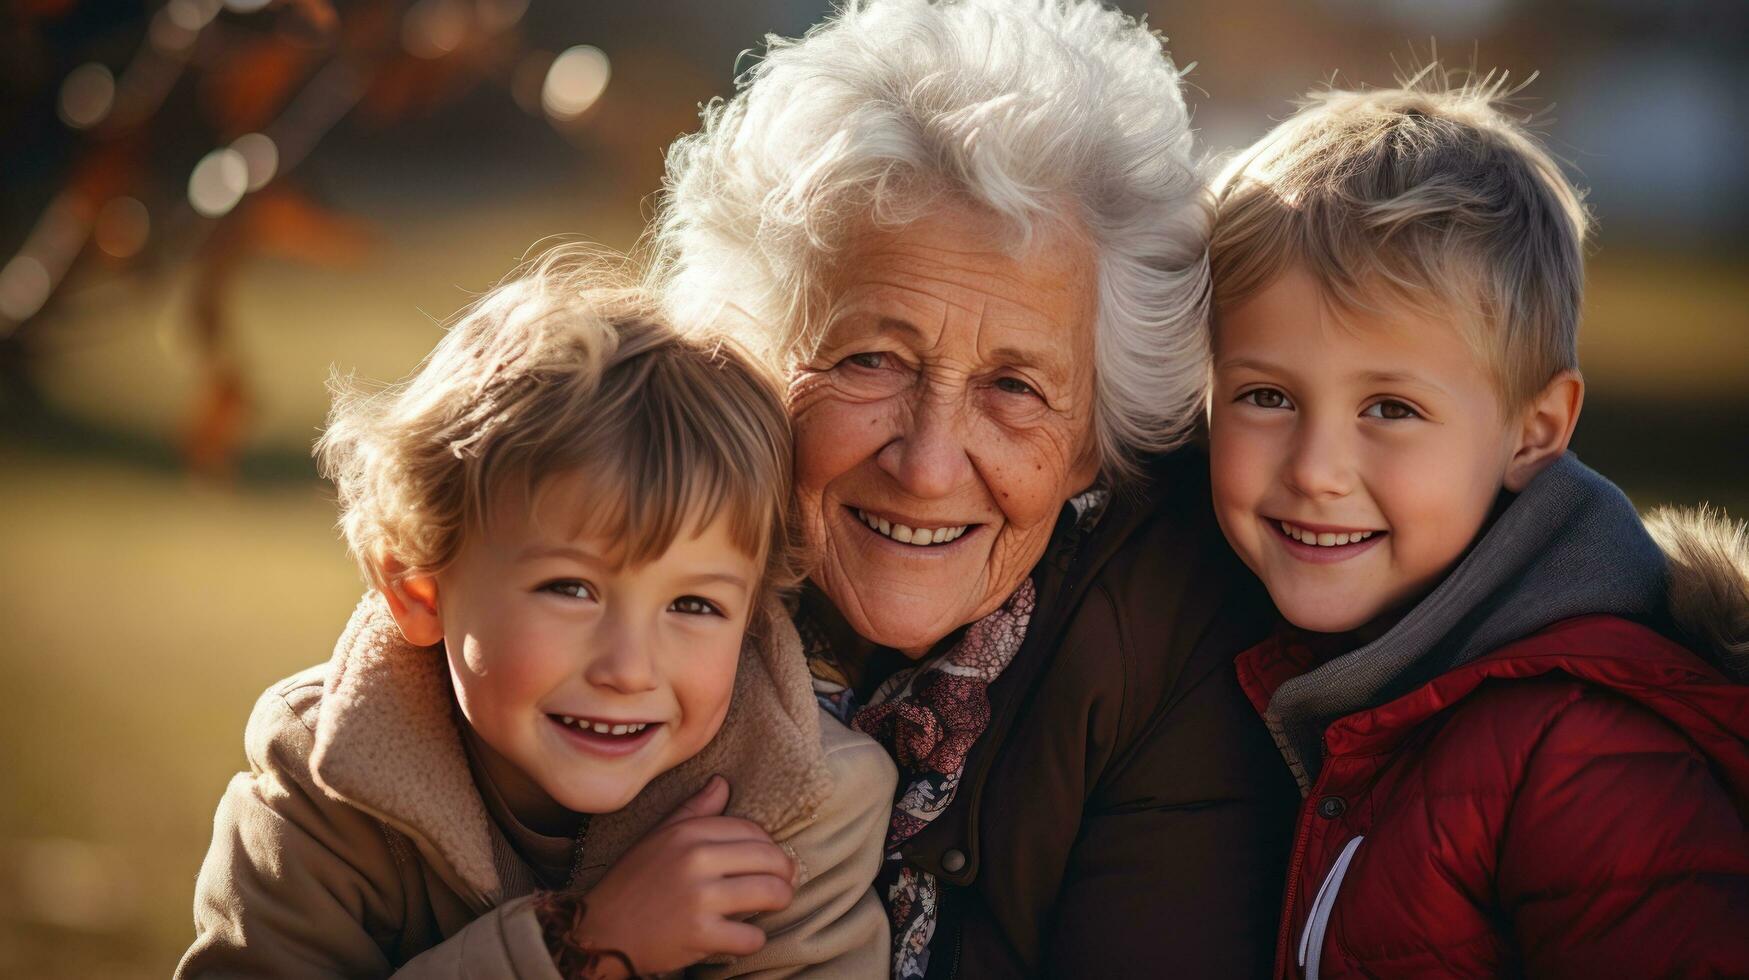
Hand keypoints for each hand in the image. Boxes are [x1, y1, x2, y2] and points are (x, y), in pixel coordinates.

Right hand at [573, 775, 796, 975]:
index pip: (753, 831)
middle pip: (769, 859)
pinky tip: (742, 936)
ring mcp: (699, 898)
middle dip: (785, 873)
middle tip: (784, 884)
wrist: (599, 931)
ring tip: (774, 905)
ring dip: (780, 902)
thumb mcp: (659, 837)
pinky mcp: (700, 935)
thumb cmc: (632, 883)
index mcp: (688, 833)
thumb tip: (723, 783)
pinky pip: (751, 936)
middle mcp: (695, 860)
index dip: (770, 846)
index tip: (771, 860)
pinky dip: (753, 940)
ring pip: (770, 893)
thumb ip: (694, 810)